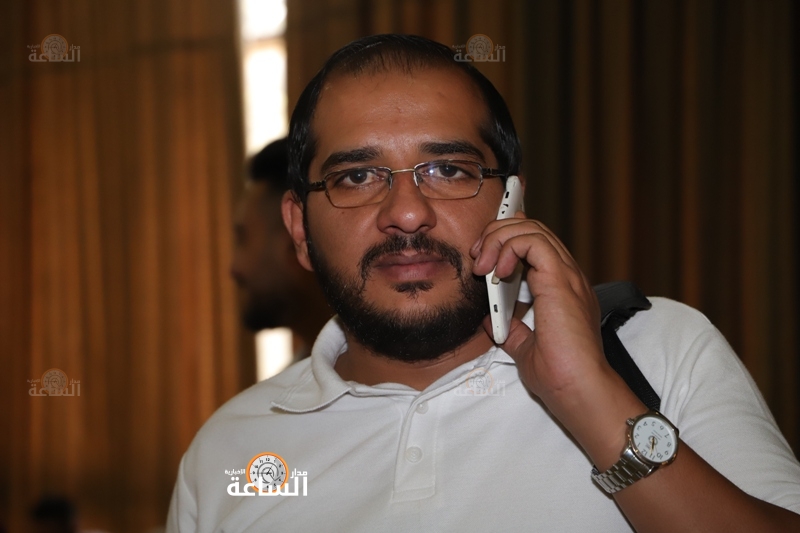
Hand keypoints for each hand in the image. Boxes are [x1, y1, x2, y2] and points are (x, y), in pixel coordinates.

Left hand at [470, 214, 641, 445]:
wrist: (578, 391)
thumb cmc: (560, 377)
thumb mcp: (526, 350)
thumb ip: (512, 330)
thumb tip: (492, 319)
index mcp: (563, 289)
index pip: (537, 244)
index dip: (508, 238)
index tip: (484, 255)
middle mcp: (568, 277)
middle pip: (532, 229)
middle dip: (497, 235)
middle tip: (477, 259)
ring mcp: (568, 276)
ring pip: (532, 229)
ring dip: (499, 240)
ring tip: (483, 266)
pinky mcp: (561, 280)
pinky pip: (532, 242)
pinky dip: (509, 248)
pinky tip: (498, 271)